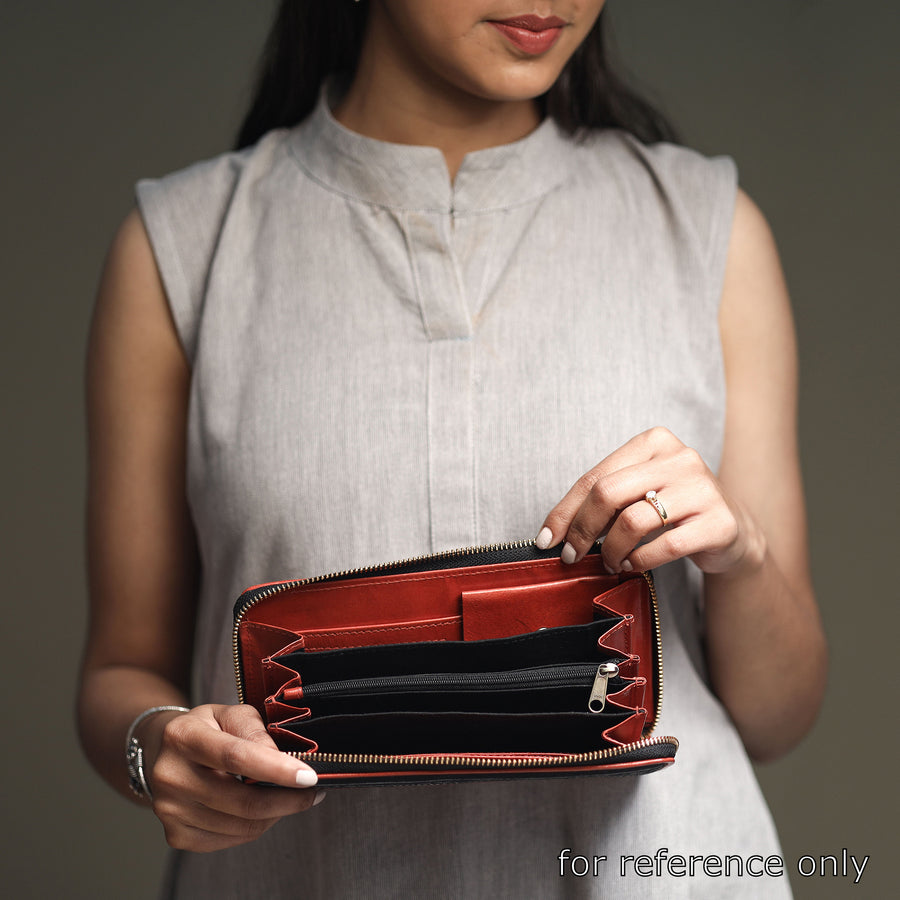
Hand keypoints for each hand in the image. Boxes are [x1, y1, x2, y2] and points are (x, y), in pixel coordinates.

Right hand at [144, 704, 321, 851]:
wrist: (164, 751)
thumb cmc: (206, 728)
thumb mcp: (230, 713)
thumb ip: (256, 731)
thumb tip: (283, 761)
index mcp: (183, 737)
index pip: (235, 757)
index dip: (276, 769)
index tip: (309, 777)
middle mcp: (171, 776)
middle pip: (242, 800)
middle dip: (287, 800)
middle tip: (311, 791)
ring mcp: (170, 810)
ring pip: (240, 826)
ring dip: (275, 814)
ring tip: (288, 797)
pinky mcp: (176, 835)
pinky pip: (230, 839)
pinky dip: (255, 827)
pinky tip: (262, 809)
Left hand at [536, 427, 765, 575]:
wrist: (732, 530)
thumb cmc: (673, 509)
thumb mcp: (639, 491)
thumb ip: (604, 499)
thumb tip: (554, 531)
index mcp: (654, 442)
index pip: (595, 476)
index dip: (565, 510)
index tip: (546, 537)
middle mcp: (680, 458)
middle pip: (609, 493)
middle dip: (581, 530)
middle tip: (572, 555)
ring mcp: (703, 488)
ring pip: (633, 521)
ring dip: (610, 549)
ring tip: (609, 562)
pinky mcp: (719, 522)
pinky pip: (664, 546)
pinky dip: (639, 561)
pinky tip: (632, 565)